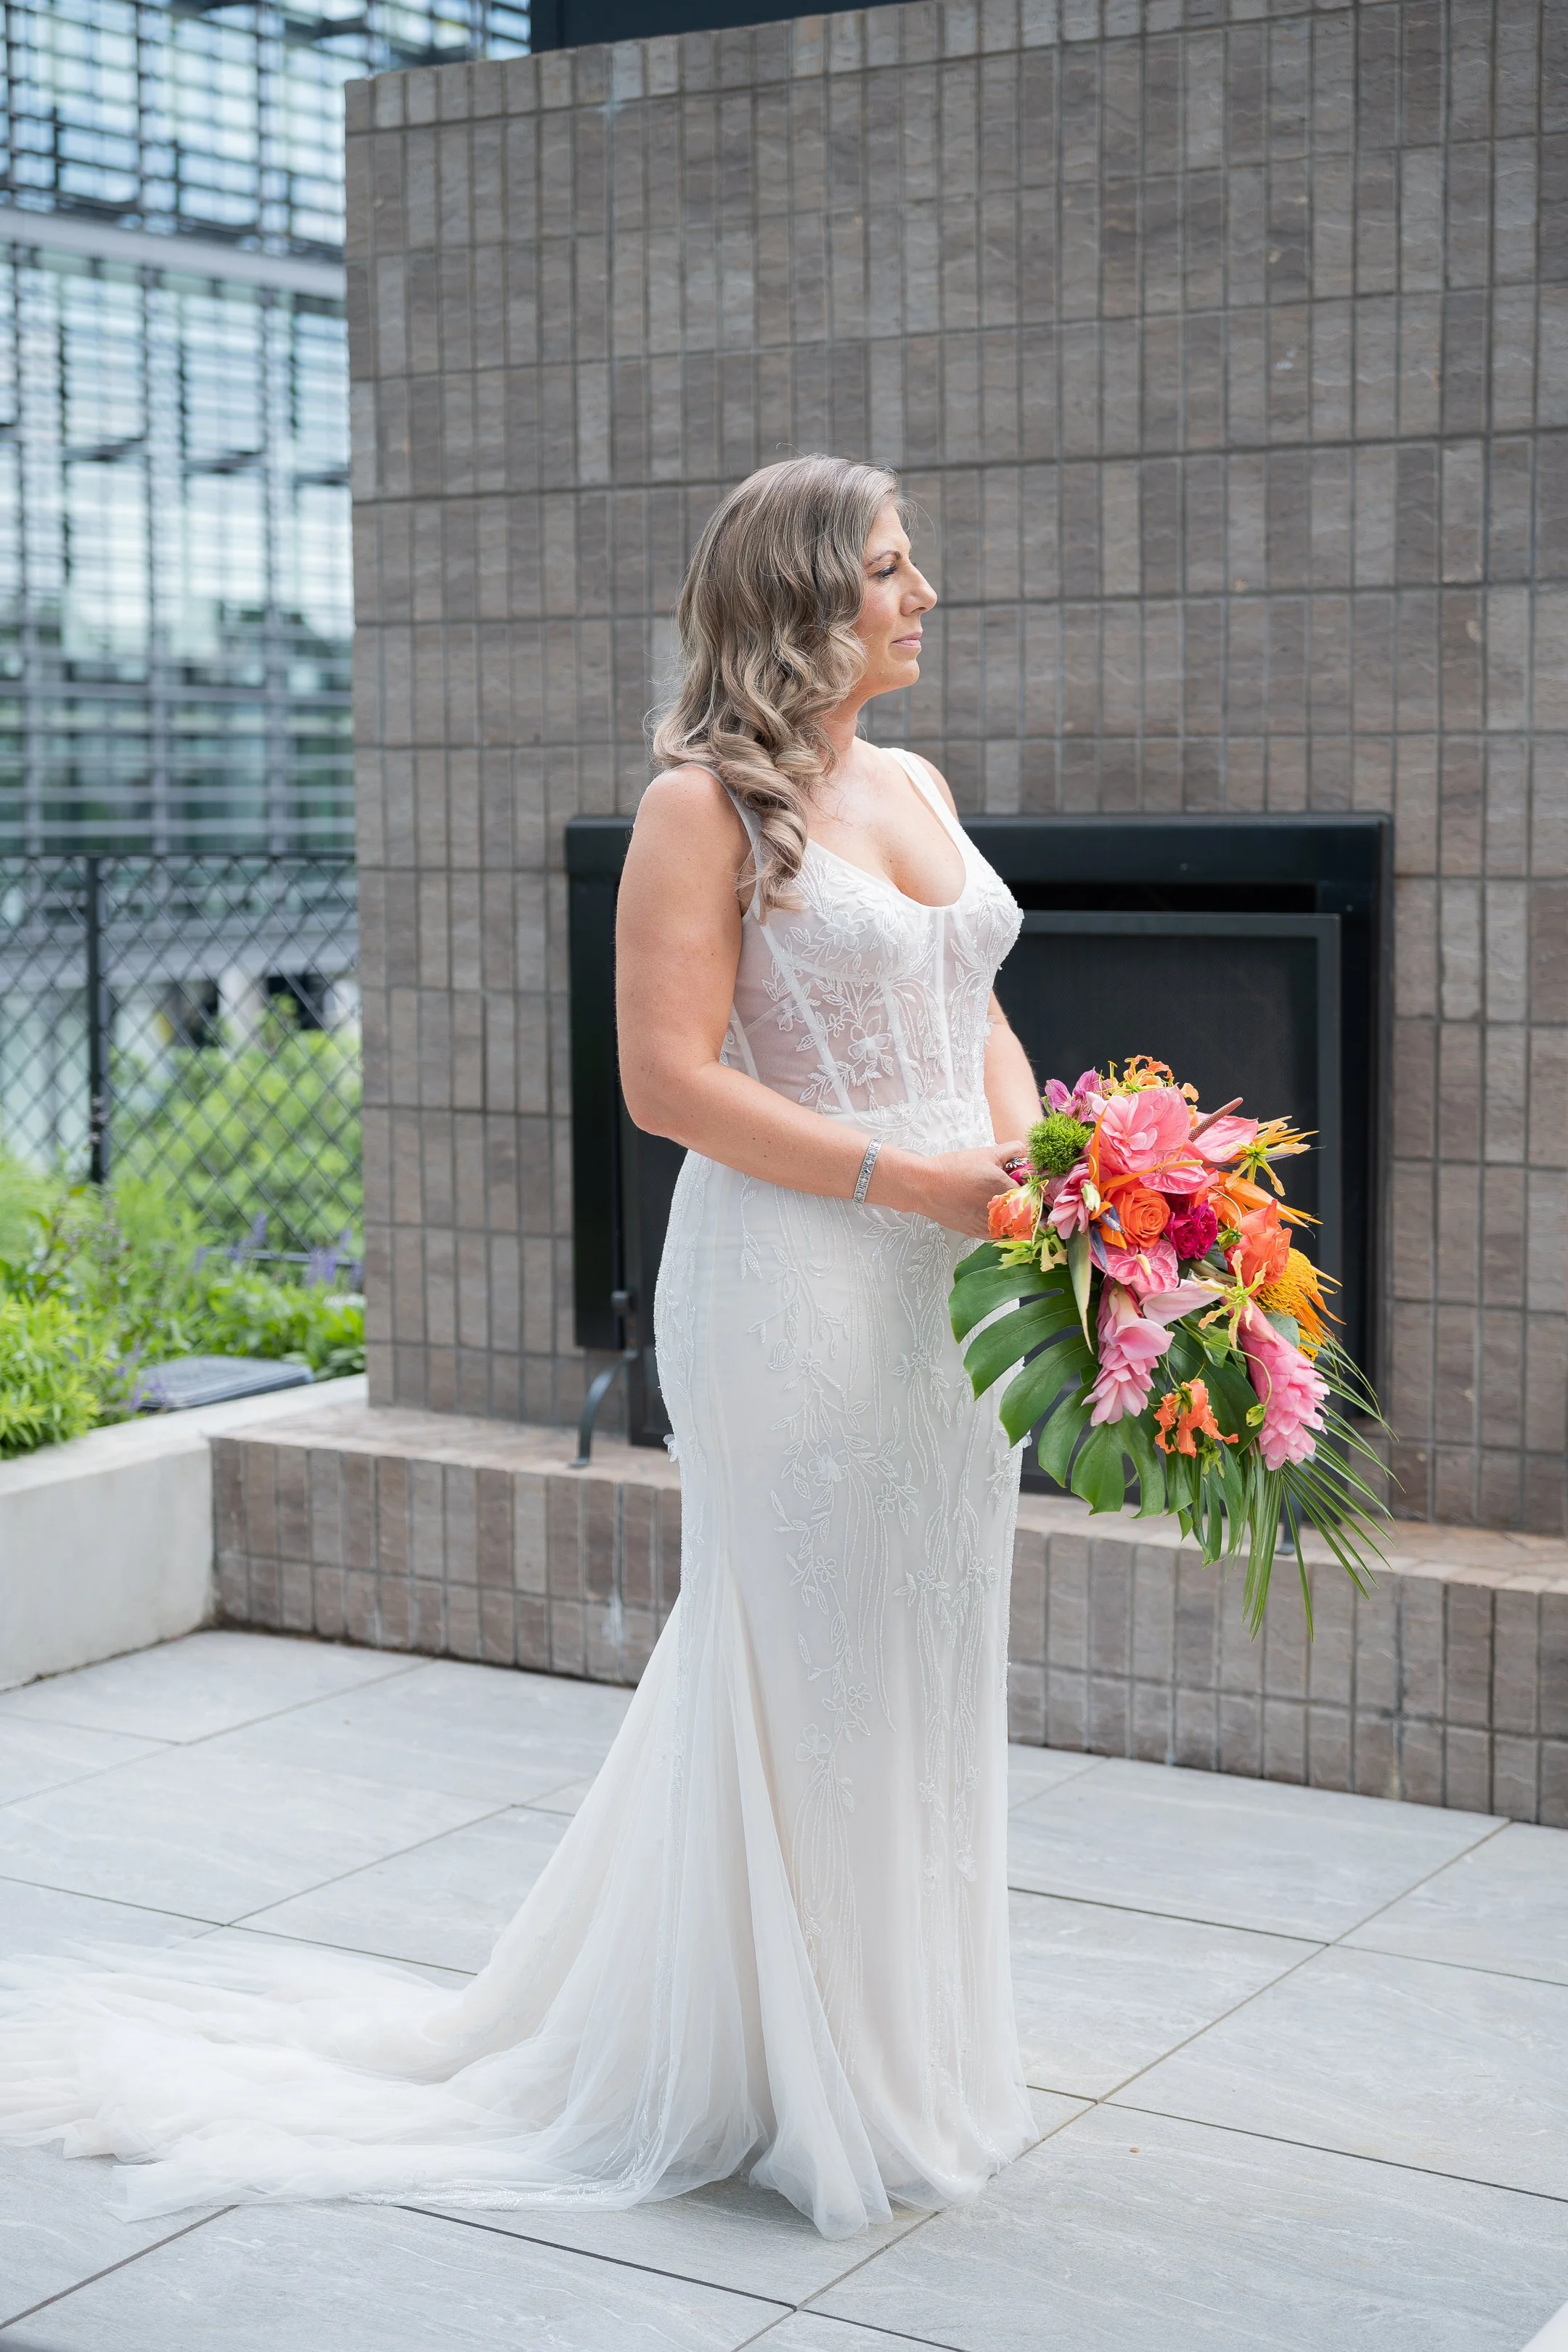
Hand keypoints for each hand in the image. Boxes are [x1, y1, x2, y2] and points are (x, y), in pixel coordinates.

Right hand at [871, 1140, 1028, 1236]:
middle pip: (1026, 1215)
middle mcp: (1000, 1213)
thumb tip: (1026, 1151)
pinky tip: (992, 1215)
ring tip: (1004, 1206)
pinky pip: (997, 1235)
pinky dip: (1000, 1227)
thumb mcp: (986, 1153)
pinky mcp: (976, 1233)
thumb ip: (1012, 1150)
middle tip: (1017, 1195)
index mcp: (1007, 1191)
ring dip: (1014, 1220)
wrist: (924, 1186)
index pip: (1034, 1197)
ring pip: (1013, 1229)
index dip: (1033, 1191)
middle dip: (1026, 1206)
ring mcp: (988, 1226)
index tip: (1028, 1186)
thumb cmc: (954, 1169)